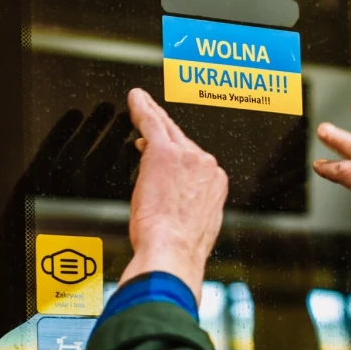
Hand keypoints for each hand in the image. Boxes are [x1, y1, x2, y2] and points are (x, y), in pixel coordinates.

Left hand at [120, 88, 227, 301]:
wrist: (173, 250)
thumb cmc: (180, 247)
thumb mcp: (194, 225)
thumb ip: (186, 201)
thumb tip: (171, 193)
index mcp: (215, 184)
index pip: (192, 160)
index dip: (176, 154)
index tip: (166, 155)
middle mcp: (206, 165)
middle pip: (181, 139)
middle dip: (165, 129)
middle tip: (151, 115)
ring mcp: (187, 157)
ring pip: (166, 129)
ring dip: (151, 116)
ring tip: (141, 104)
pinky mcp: (164, 153)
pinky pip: (151, 122)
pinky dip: (142, 108)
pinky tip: (135, 99)